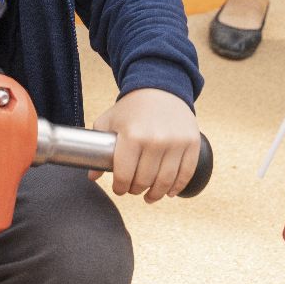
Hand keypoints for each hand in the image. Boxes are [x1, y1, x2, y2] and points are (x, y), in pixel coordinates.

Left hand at [89, 88, 198, 202]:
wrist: (161, 87)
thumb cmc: (132, 107)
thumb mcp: (109, 121)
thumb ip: (97, 148)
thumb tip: (92, 177)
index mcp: (132, 135)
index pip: (124, 176)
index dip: (120, 187)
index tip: (119, 188)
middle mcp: (155, 140)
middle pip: (144, 181)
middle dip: (136, 190)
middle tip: (133, 189)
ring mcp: (176, 142)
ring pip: (165, 182)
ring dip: (156, 194)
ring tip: (149, 196)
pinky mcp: (192, 143)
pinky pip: (186, 174)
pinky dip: (177, 187)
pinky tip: (169, 192)